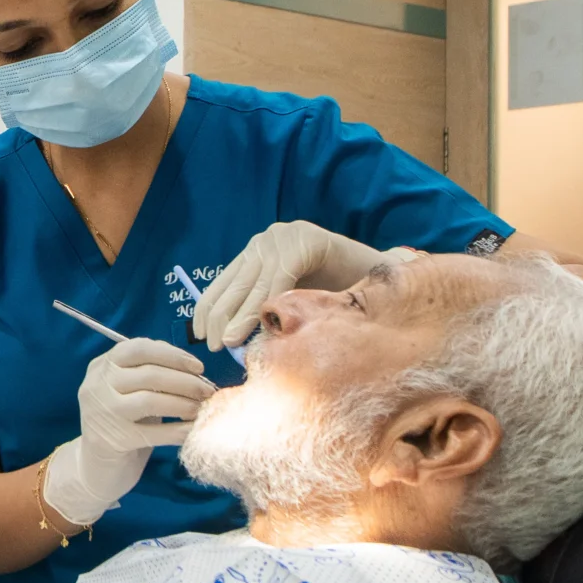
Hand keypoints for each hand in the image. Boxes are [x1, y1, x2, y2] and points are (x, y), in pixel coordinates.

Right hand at [43, 338, 210, 527]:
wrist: (97, 466)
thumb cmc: (123, 422)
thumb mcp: (130, 391)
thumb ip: (152, 374)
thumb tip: (195, 371)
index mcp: (102, 367)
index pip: (138, 348)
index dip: (172, 355)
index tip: (198, 367)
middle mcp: (97, 386)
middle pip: (148, 374)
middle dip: (185, 381)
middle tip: (208, 392)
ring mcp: (102, 413)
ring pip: (150, 400)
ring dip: (183, 404)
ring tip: (202, 409)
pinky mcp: (113, 441)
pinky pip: (155, 432)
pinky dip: (180, 430)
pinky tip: (195, 430)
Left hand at [193, 221, 387, 350]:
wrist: (383, 276)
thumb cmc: (335, 295)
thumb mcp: (292, 302)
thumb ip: (266, 313)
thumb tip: (233, 343)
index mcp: (259, 253)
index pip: (224, 281)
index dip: (209, 308)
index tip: (199, 333)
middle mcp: (266, 241)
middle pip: (235, 283)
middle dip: (221, 317)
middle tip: (212, 345)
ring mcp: (285, 237)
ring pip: (256, 284)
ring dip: (240, 317)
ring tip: (227, 342)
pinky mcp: (305, 239)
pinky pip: (281, 277)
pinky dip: (268, 303)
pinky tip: (259, 324)